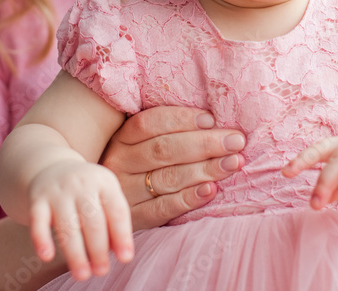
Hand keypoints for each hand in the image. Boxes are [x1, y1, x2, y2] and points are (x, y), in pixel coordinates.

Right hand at [28, 160, 132, 279]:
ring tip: (83, 275)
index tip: (126, 258)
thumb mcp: (104, 196)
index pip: (116, 210)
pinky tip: (47, 256)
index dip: (122, 235)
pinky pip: (38, 221)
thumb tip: (121, 253)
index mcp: (105, 182)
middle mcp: (82, 184)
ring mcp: (59, 192)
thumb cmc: (87, 191)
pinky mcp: (38, 200)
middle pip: (93, 221)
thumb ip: (114, 221)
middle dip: (98, 249)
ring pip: (68, 226)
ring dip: (75, 253)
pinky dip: (41, 239)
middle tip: (102, 271)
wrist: (51, 167)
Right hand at [99, 106, 245, 230]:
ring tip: (233, 163)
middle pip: (164, 150)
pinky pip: (164, 208)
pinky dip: (189, 198)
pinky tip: (211, 190)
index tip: (212, 119)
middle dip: (205, 144)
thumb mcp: (138, 144)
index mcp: (121, 138)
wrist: (100, 207)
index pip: (149, 123)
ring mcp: (125, 192)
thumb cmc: (134, 166)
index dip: (182, 119)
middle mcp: (120, 162)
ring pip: (168, 178)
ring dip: (205, 169)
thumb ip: (165, 132)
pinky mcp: (134, 218)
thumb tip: (211, 120)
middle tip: (236, 141)